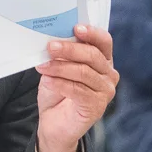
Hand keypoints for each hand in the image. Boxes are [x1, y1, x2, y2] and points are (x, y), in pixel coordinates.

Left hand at [35, 24, 118, 151]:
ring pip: (83, 72)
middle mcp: (109, 75)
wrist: (54, 124)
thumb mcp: (58, 68)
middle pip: (92, 55)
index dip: (92, 33)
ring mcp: (105, 91)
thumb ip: (61, 55)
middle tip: (50, 47)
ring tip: (43, 66)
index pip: (104, 41)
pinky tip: (48, 81)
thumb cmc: (58, 93)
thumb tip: (53, 41)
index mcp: (102, 61)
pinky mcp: (97, 106)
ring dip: (60, 67)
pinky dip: (60, 83)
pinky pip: (78, 90)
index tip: (75, 28)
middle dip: (69, 49)